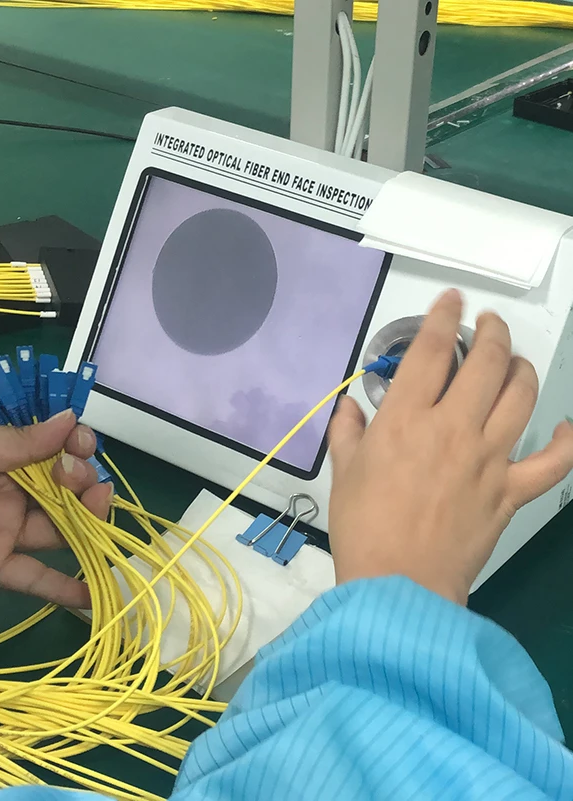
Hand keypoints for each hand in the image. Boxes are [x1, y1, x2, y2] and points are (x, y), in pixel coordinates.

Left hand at [0, 410, 107, 606]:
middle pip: (63, 490)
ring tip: (98, 513)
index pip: (53, 450)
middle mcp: (10, 490)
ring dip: (85, 522)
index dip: (75, 447)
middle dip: (82, 481)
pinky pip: (30, 576)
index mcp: (2, 454)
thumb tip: (71, 420)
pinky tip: (91, 595)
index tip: (82, 446)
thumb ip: (19, 443)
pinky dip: (60, 586)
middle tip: (75, 479)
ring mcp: (2, 529)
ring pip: (57, 528)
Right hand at [328, 289, 572, 604]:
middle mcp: (453, 427)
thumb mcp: (343, 473)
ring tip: (513, 361)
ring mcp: (489, 458)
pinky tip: (565, 429)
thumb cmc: (362, 526)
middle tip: (488, 324)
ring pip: (521, 395)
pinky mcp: (512, 491)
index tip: (452, 301)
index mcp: (406, 419)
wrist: (398, 584)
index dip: (444, 317)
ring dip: (521, 368)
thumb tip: (349, 408)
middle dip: (492, 331)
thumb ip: (348, 432)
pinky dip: (566, 442)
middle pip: (486, 362)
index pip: (432, 351)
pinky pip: (554, 462)